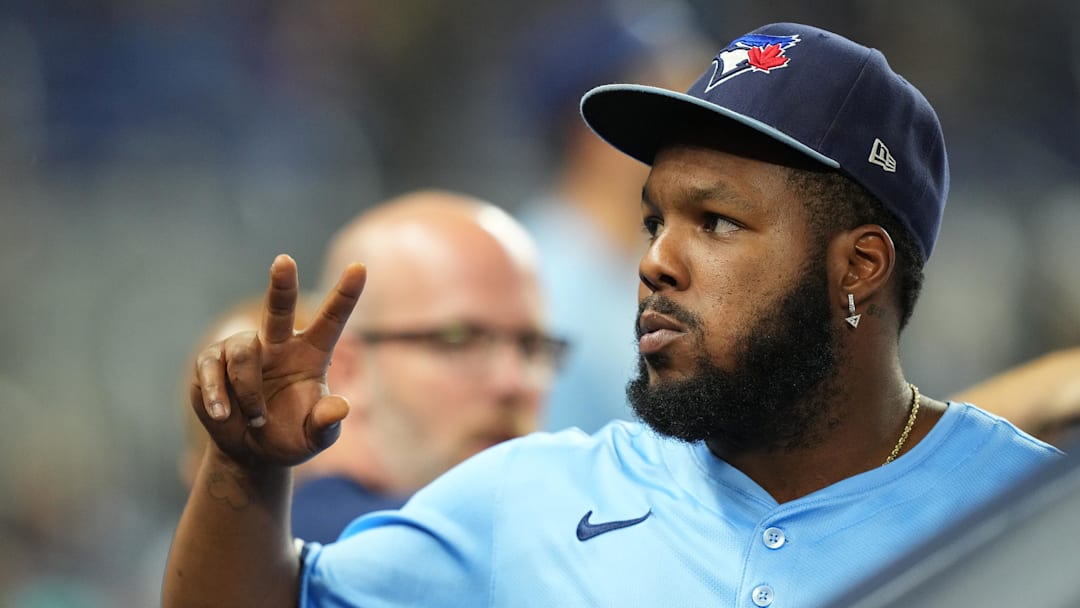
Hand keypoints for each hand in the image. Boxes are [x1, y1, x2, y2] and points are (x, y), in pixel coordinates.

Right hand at [190, 254, 365, 467]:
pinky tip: (223, 415)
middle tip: (284, 261)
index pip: (332, 319)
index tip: (360, 267)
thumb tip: (340, 407)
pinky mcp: (213, 361)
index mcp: (312, 353)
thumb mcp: (314, 438)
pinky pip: (213, 370)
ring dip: (249, 393)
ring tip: (256, 421)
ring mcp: (244, 349)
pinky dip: (219, 396)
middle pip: (279, 307)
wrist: (250, 453)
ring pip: (244, 354)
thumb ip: (327, 424)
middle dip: (281, 284)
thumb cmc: (290, 437)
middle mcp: (279, 343)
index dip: (345, 294)